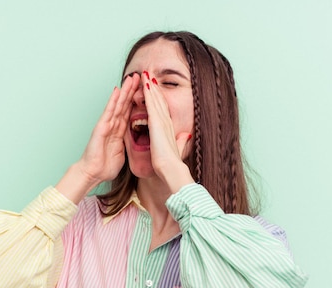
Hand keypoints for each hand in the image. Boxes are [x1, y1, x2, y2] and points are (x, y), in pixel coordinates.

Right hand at [78, 74, 139, 184]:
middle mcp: (113, 125)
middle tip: (140, 76)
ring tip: (132, 78)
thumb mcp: (123, 152)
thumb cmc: (105, 166)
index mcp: (119, 131)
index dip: (137, 100)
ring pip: (118, 105)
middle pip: (125, 104)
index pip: (130, 112)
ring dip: (125, 91)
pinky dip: (113, 101)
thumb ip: (128, 143)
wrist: (93, 174)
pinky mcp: (101, 128)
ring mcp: (106, 125)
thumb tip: (137, 140)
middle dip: (132, 90)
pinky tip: (117, 90)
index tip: (145, 89)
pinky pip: (109, 112)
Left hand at [142, 73, 193, 190]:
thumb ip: (180, 142)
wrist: (171, 168)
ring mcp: (162, 121)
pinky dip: (149, 94)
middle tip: (148, 74)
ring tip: (145, 74)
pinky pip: (152, 104)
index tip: (154, 87)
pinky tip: (146, 84)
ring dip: (150, 86)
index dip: (158, 97)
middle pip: (159, 100)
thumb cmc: (171, 163)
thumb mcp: (176, 149)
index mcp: (168, 128)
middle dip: (154, 87)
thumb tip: (186, 136)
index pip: (162, 109)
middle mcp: (166, 122)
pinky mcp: (157, 123)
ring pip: (156, 99)